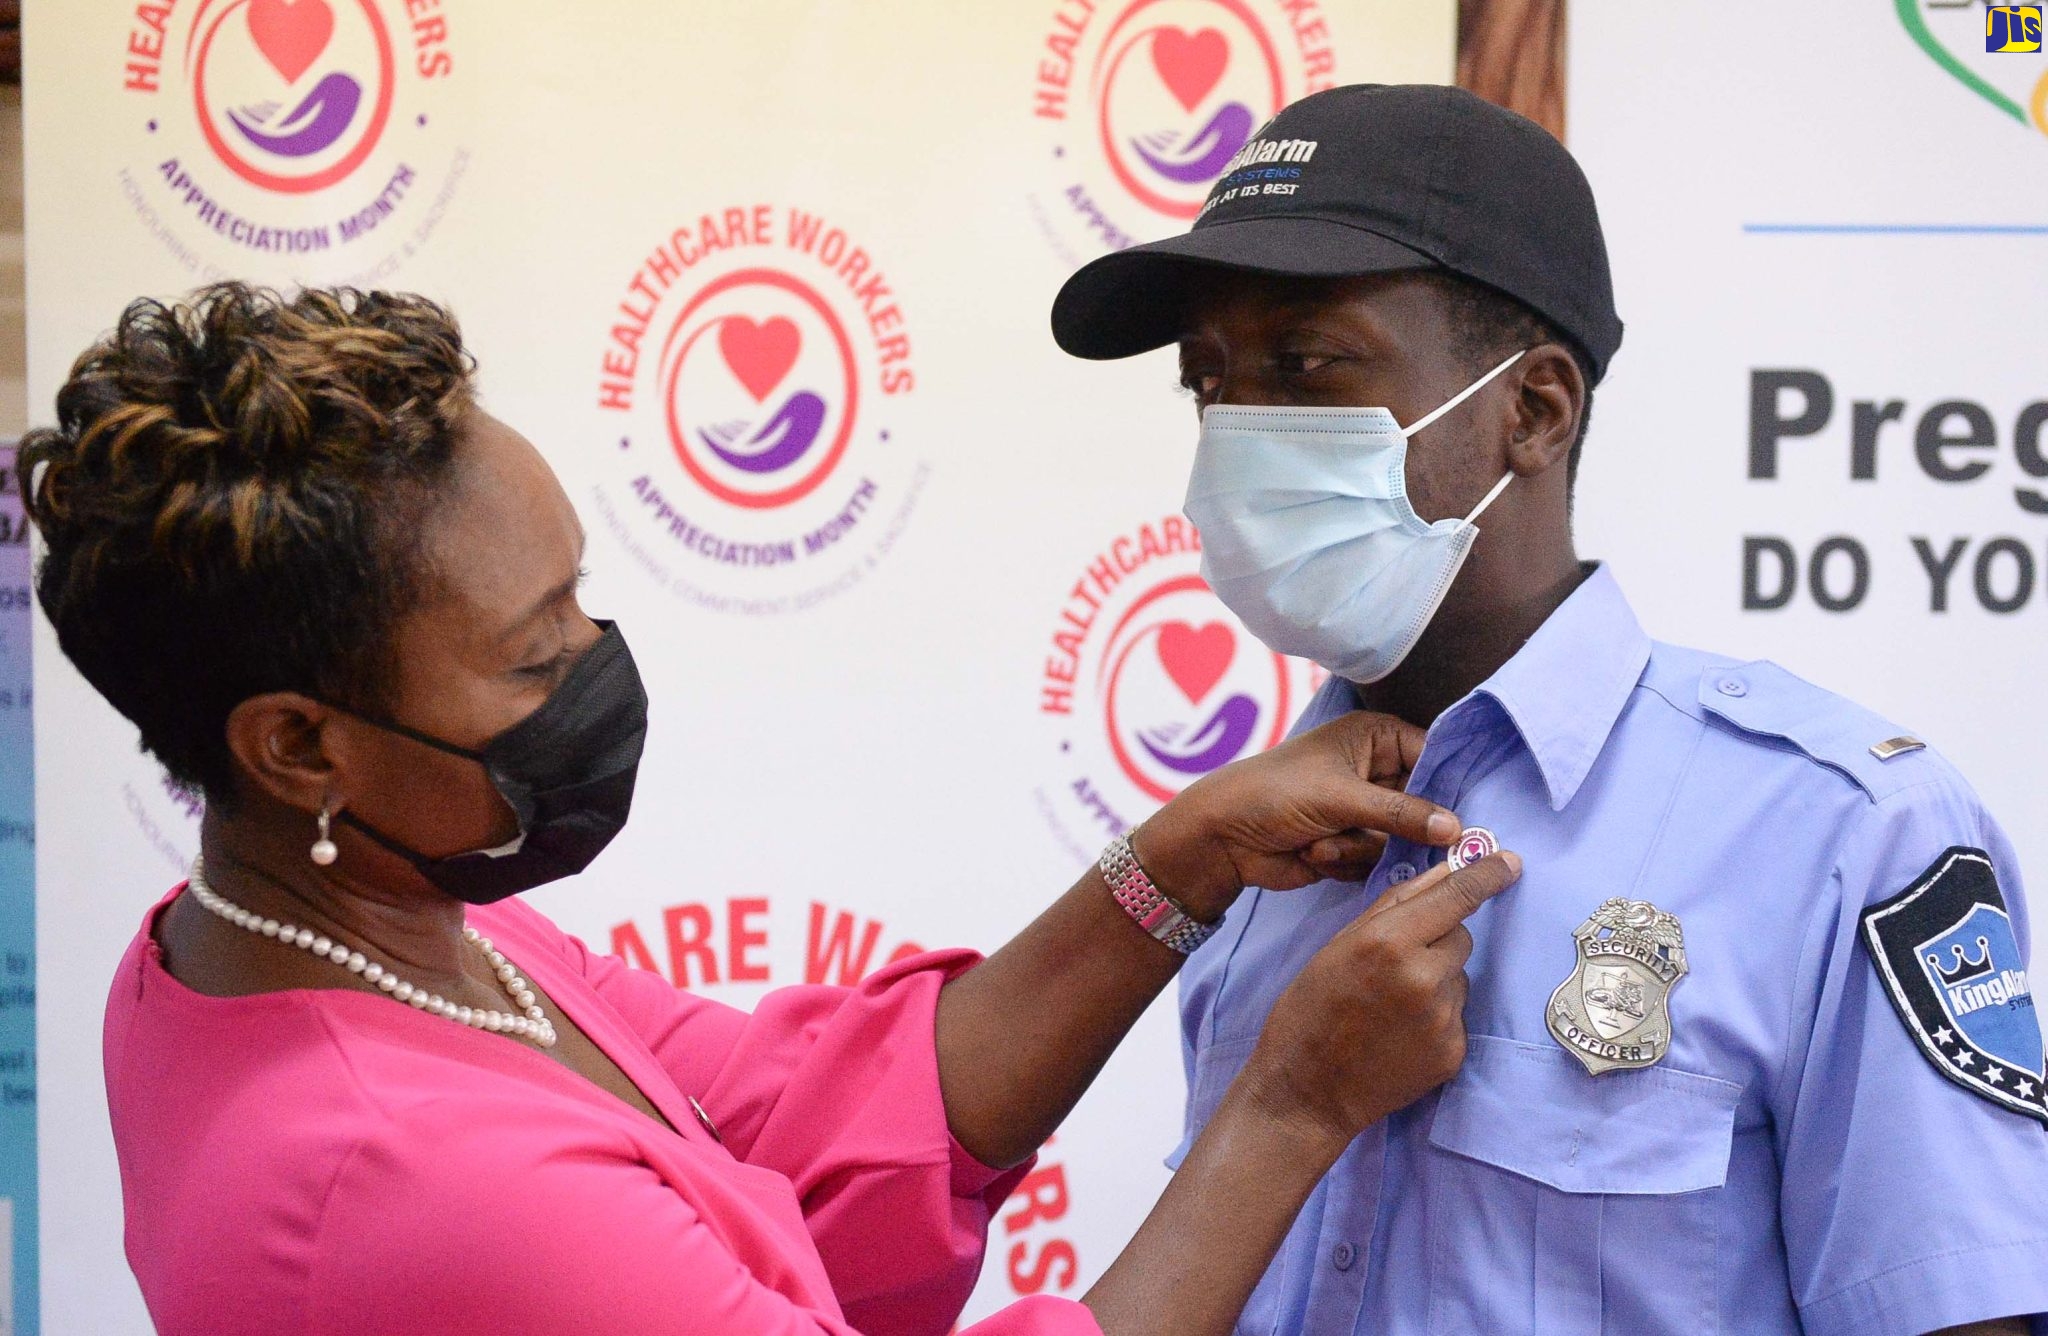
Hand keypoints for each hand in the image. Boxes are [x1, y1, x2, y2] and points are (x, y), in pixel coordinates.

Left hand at [1133, 709, 1458, 918]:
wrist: (1224, 837)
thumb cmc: (1276, 794)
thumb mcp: (1341, 796)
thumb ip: (1401, 813)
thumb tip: (1457, 829)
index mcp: (1376, 738)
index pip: (1433, 756)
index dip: (1447, 787)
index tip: (1461, 820)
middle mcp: (1376, 771)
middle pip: (1423, 805)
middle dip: (1398, 829)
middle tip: (1386, 840)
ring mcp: (1365, 811)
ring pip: (1400, 840)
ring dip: (1359, 847)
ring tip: (1321, 840)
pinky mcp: (1353, 845)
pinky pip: (1376, 861)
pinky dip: (1346, 861)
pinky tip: (1312, 853)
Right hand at [1236, 852, 1519, 1140]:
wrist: (1307, 1089)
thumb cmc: (1312, 1008)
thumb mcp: (1339, 944)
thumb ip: (1396, 903)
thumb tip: (1446, 870)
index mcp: (1388, 941)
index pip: (1455, 896)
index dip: (1486, 875)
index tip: (1510, 862)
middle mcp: (1422, 977)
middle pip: (1462, 936)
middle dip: (1439, 939)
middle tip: (1398, 961)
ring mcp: (1442, 1018)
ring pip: (1459, 975)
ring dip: (1437, 979)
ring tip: (1393, 1005)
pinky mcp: (1453, 1052)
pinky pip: (1457, 1014)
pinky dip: (1437, 1016)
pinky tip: (1401, 1032)